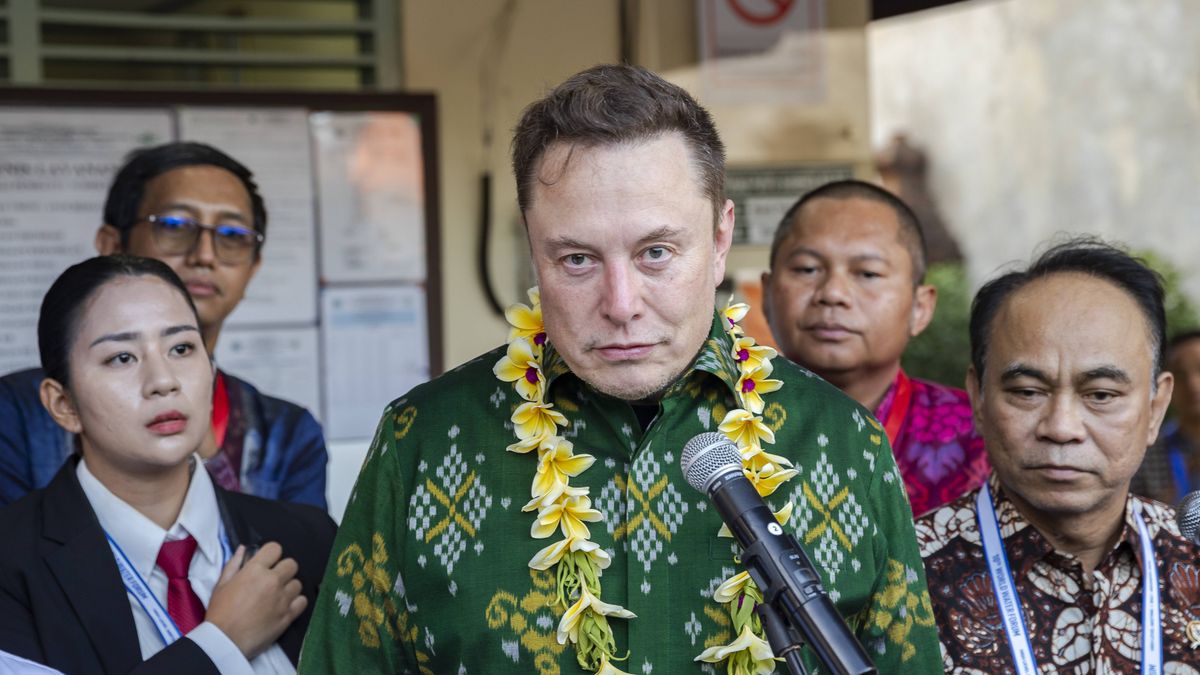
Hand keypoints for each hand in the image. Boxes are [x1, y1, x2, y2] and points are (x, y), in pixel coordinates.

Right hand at [205, 542, 306, 659]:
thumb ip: (234, 564)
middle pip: (291, 564)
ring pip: (297, 583)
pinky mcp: (288, 615)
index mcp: (255, 570)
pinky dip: (296, 602)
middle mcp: (272, 581)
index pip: (275, 548)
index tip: (267, 562)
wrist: (225, 641)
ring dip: (288, 587)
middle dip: (282, 569)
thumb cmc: (220, 612)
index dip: (271, 554)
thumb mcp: (221, 585)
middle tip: (272, 580)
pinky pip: (302, 601)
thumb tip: (243, 549)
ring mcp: (282, 598)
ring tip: (276, 596)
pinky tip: (284, 606)